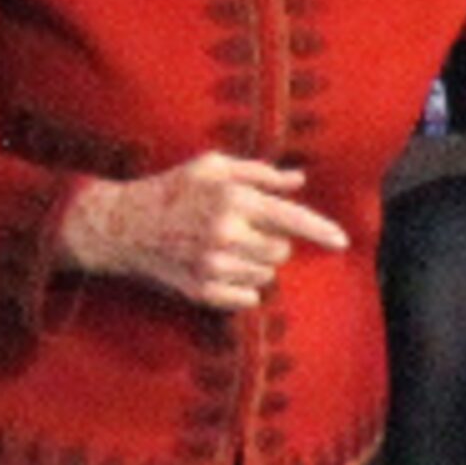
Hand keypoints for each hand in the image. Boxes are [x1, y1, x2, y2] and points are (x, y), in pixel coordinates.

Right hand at [57, 152, 350, 310]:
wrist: (122, 226)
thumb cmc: (172, 189)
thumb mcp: (212, 167)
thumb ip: (259, 173)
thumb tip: (299, 180)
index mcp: (233, 198)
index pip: (291, 218)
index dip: (321, 230)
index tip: (343, 242)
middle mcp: (227, 233)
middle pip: (281, 251)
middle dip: (270, 242)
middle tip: (243, 231)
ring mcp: (214, 266)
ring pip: (266, 275)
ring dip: (255, 263)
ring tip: (225, 248)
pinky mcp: (203, 291)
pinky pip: (247, 297)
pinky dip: (241, 286)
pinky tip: (218, 269)